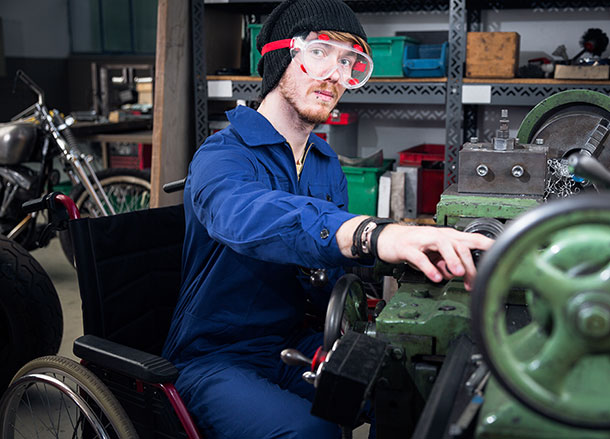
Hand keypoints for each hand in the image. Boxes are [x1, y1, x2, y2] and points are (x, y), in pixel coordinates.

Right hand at [375, 224, 493, 290]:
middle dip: (468, 263)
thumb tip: (458, 275)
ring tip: (458, 274)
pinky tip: (435, 277)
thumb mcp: (434, 255)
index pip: (471, 239)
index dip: (487, 244)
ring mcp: (422, 240)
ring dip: (453, 259)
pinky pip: (420, 258)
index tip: (500, 253)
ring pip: (443, 245)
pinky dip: (429, 268)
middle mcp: (437, 235)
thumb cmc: (413, 245)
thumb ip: (447, 263)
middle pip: (459, 245)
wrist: (388, 240)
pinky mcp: (408, 247)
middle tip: (473, 281)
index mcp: (446, 237)